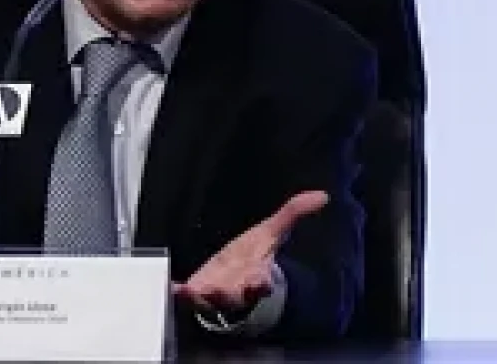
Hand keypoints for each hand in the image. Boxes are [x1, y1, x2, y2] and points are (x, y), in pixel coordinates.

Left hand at [172, 190, 327, 313]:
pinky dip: (182, 294)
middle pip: (235, 297)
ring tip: (191, 290)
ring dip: (202, 298)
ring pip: (210, 302)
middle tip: (218, 290)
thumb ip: (293, 213)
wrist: (237, 273)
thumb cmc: (255, 254)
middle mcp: (237, 289)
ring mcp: (216, 294)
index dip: (262, 284)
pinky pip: (189, 298)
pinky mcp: (198, 293)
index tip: (261, 282)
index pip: (262, 283)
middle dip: (228, 295)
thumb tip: (322, 195)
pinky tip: (174, 288)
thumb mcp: (272, 231)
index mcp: (257, 275)